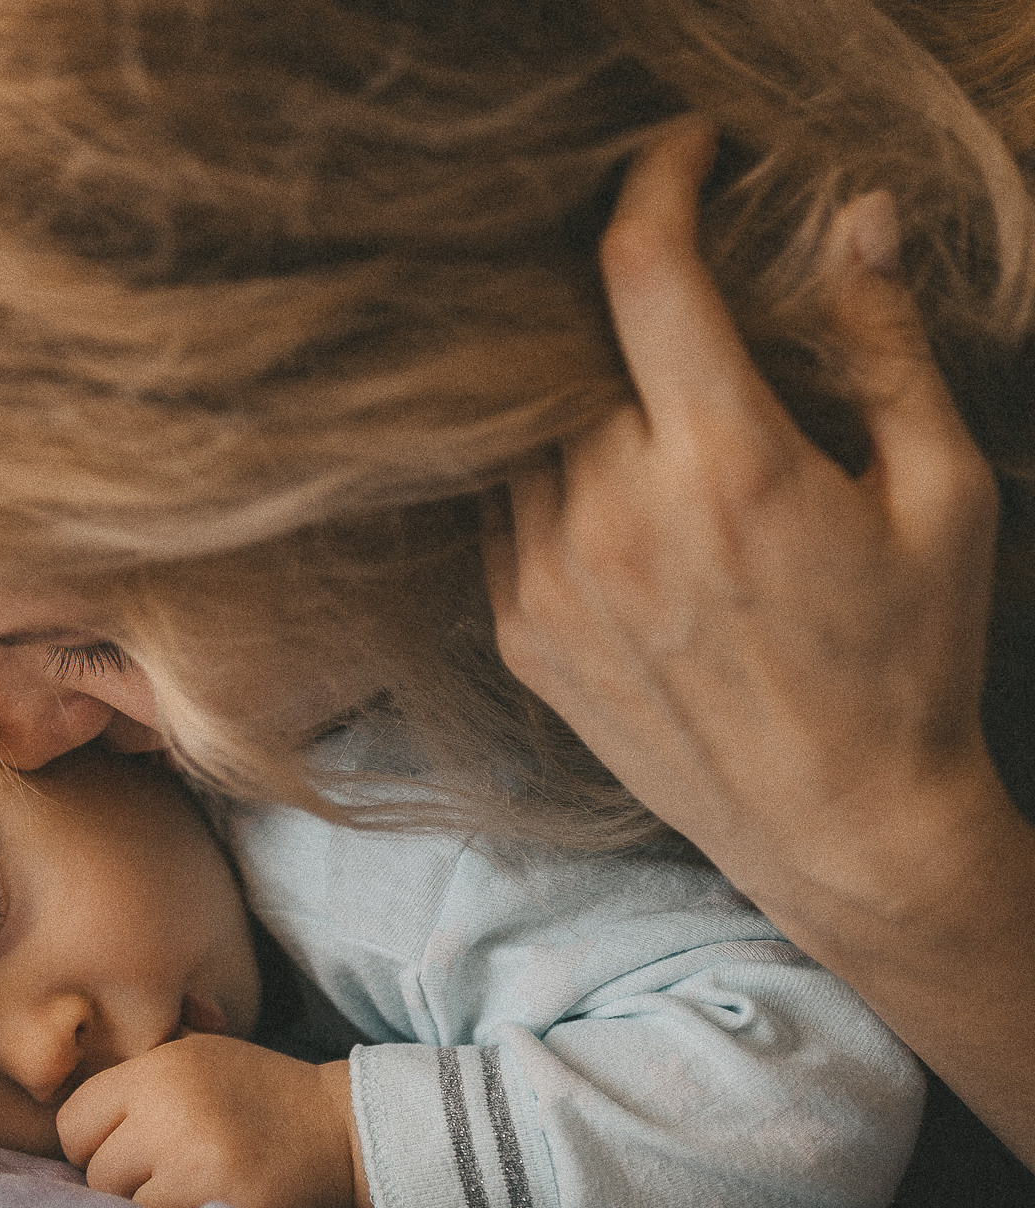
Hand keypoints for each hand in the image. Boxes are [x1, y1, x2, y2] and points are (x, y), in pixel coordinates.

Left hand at [54, 1035, 370, 1207]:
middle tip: (167, 1170)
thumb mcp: (195, 1056)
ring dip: (150, 1206)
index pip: (73, 1121)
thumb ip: (135, 1081)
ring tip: (192, 1185)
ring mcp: (197, 1160)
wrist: (340, 1130)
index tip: (123, 1146)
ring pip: (126, 1207)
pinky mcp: (223, 1205)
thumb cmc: (256, 1094)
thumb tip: (65, 1124)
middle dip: (125, 1178)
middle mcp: (170, 1110)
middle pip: (96, 1171)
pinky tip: (211, 1202)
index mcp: (158, 1069)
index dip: (92, 1141)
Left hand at [483, 118, 1017, 931]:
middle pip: (564, 340)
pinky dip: (538, 471)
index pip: (642, 271)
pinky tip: (601, 480)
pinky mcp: (517, 631)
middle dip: (609, 293)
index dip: (655, 181)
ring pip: (518, 424)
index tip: (681, 152)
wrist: (836, 828)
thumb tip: (849, 220)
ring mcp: (546, 579)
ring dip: (567, 387)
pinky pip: (497, 507)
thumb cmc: (908, 663)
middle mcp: (611, 516)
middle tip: (663, 286)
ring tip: (632, 389)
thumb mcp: (939, 496)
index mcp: (723, 465)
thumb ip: (883, 346)